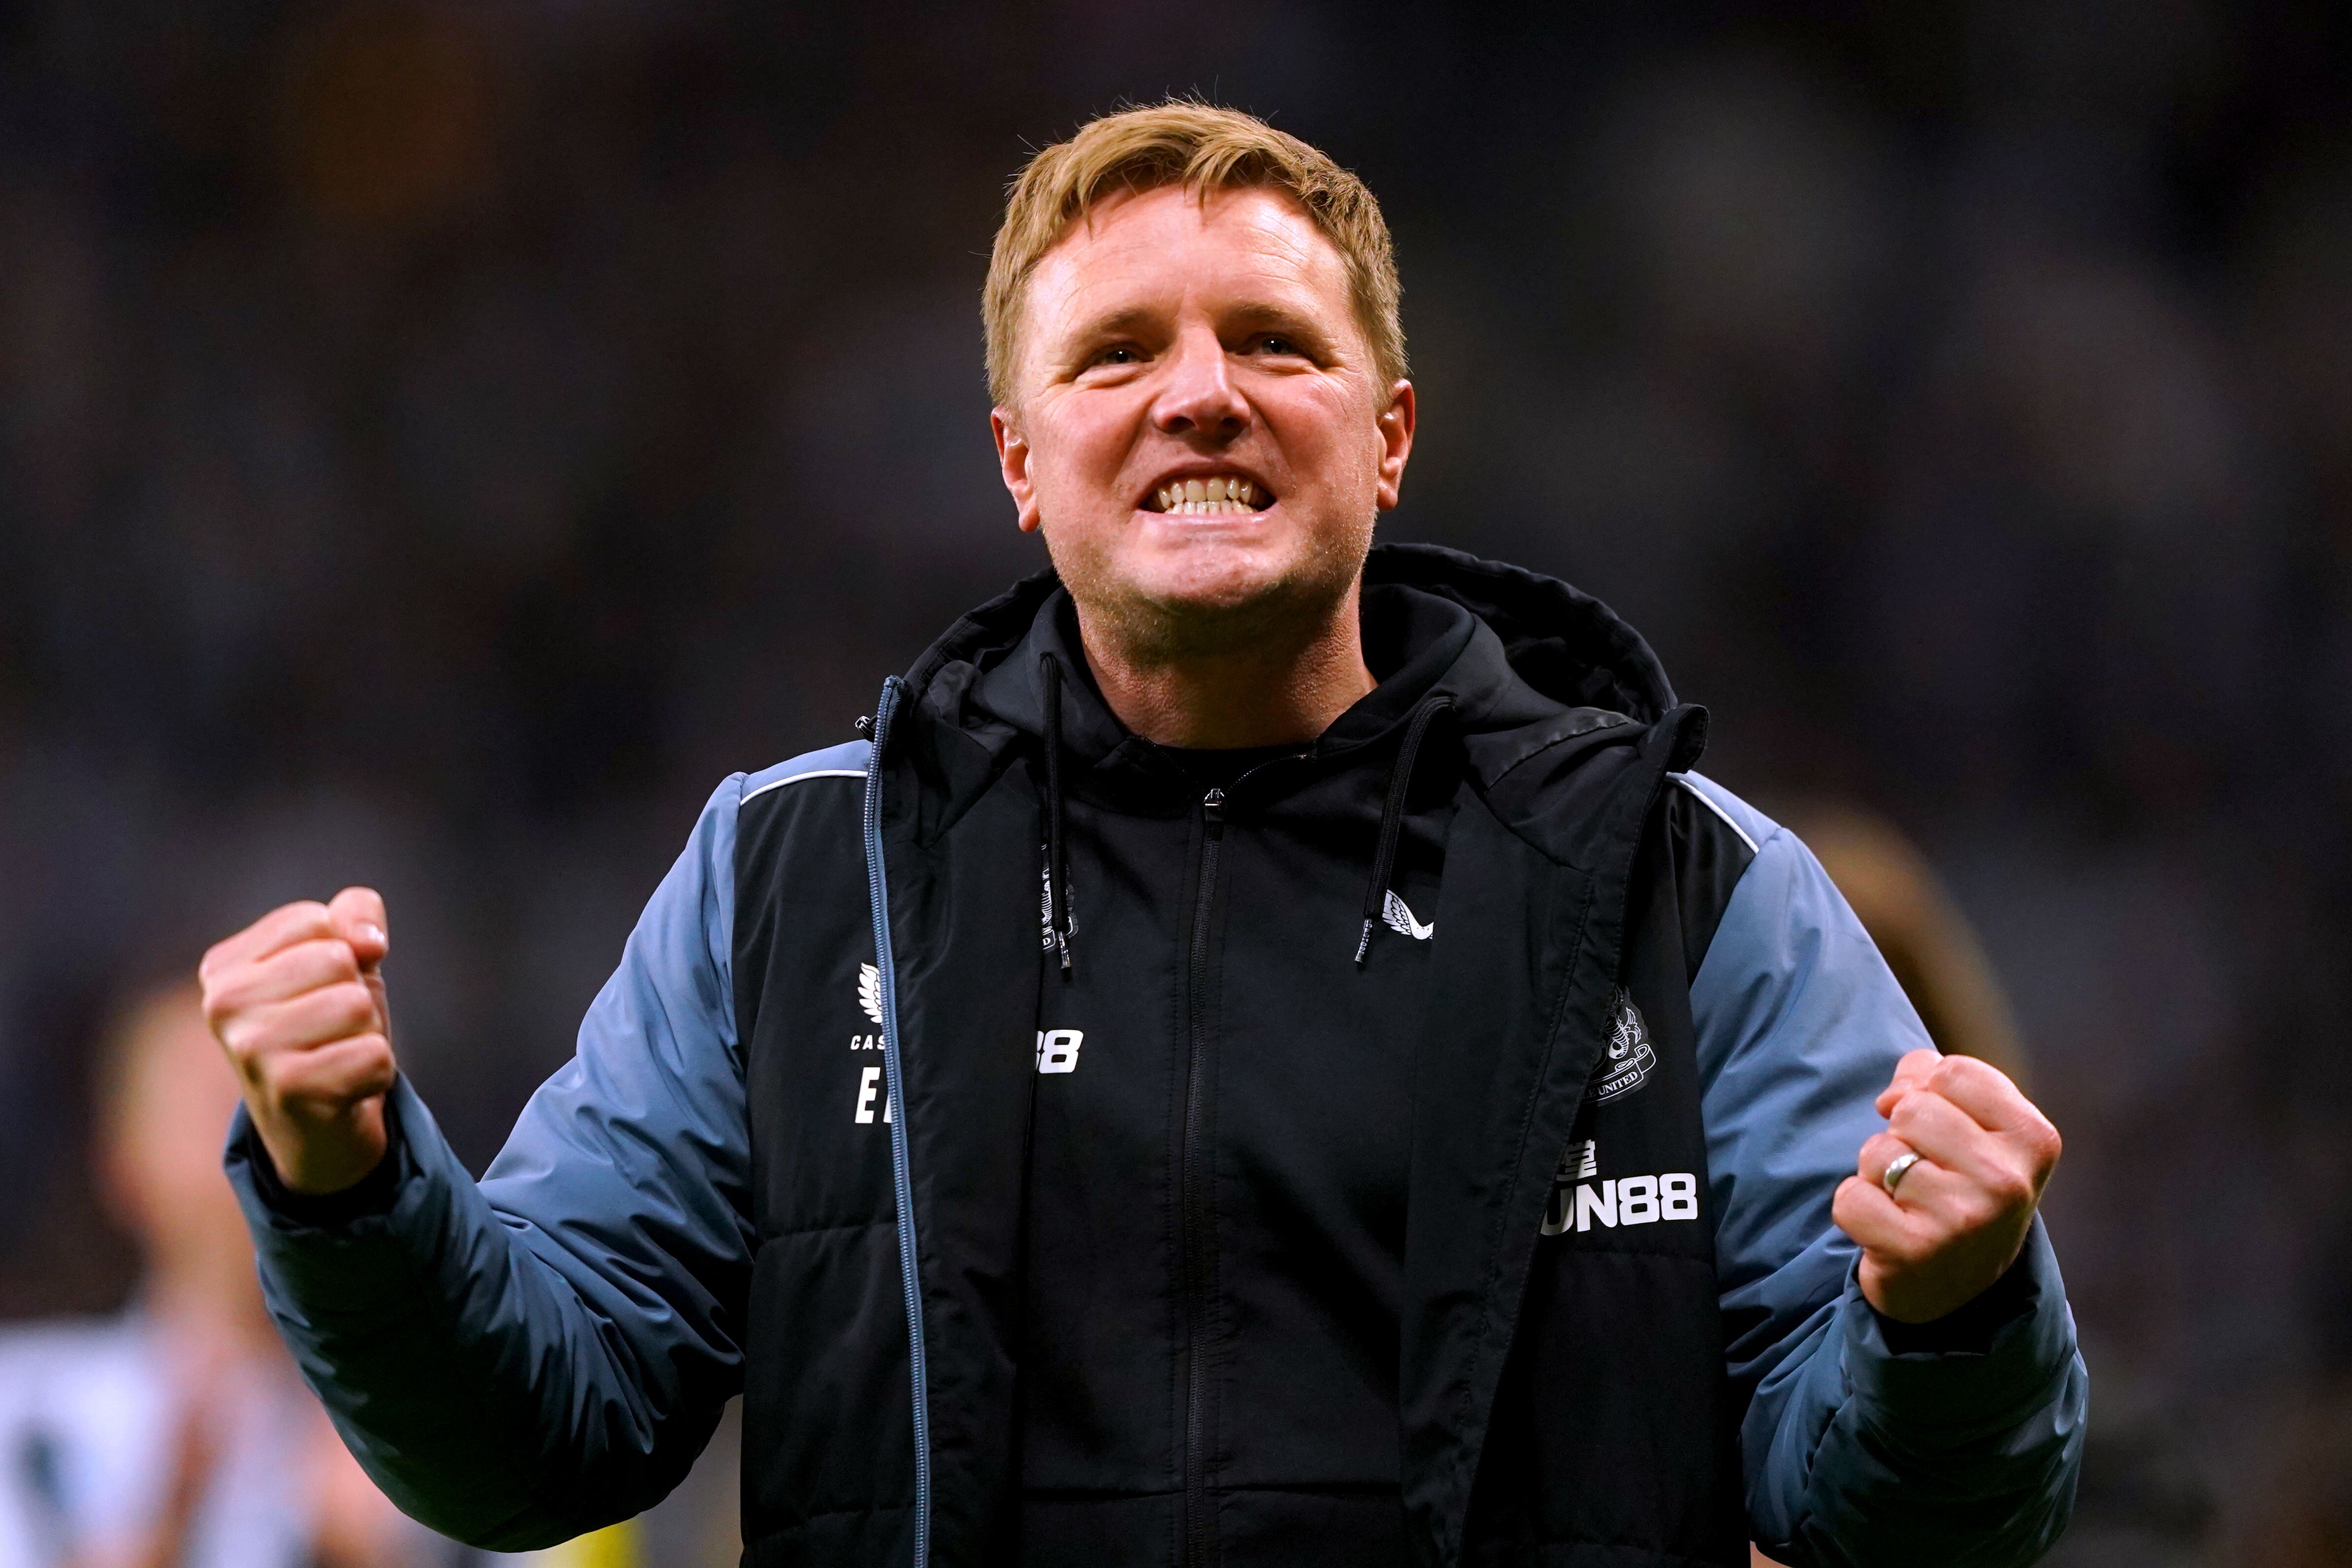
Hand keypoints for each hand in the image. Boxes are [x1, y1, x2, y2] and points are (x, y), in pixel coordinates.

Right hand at [199, 888, 395, 1194]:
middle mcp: (222, 1006)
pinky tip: (345, 1087)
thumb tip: (368, 939)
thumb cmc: (327, 1030)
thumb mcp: (342, 961)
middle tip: (332, 1030)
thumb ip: (354, 917)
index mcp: (224, 967)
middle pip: (337, 960)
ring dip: (366, 1033)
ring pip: (356, 1005)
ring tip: (337, 1055)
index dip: (343, 951)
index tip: (323, 988)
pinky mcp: (287, 1089)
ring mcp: (250, 1049)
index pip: (314, 920)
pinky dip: (377, 1071)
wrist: (318, 1126)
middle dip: (355, 994)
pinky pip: (373, 1055)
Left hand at [1832, 1049, 2061, 1324]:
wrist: (1957, 1286)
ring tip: (1909, 1204)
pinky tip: (1887, 1229)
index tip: (1937, 1128)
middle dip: (1902, 1136)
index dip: (1928, 1090)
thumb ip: (1935, 1081)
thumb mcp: (1974, 1127)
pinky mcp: (1915, 1251)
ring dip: (1877, 1174)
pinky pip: (1850, 1197)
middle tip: (1924, 1175)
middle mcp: (2006, 1181)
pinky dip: (1855, 1209)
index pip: (1954, 1071)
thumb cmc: (1961, 1187)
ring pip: (1877, 1151)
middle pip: (1911, 1108)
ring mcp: (1963, 1219)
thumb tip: (1893, 1095)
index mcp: (2033, 1139)